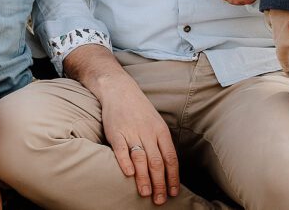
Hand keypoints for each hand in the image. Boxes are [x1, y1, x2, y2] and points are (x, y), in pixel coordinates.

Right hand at [100, 78, 179, 204]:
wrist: (119, 89)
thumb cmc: (139, 109)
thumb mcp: (156, 123)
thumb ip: (161, 143)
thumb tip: (168, 168)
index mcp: (161, 131)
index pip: (170, 158)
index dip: (173, 177)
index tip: (173, 193)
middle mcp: (148, 132)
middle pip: (157, 162)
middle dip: (160, 183)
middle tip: (160, 200)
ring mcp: (131, 132)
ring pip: (141, 158)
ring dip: (144, 178)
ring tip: (146, 193)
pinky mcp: (115, 132)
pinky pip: (121, 149)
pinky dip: (125, 162)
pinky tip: (129, 174)